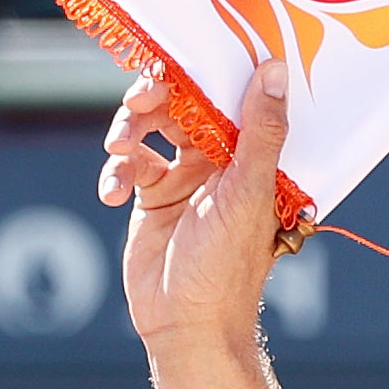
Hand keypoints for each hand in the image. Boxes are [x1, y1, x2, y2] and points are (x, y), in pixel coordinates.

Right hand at [103, 55, 290, 353]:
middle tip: (137, 102)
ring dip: (127, 131)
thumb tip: (276, 71)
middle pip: (177, 106)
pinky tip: (112, 195)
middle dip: (152, 99)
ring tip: (119, 150)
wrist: (189, 323)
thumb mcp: (247, 191)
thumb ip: (261, 131)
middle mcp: (216, 163)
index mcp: (247, 156)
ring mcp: (182, 179)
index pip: (221, 98)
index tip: (169, 65)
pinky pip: (127, 167)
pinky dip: (115, 173)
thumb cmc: (228, 265)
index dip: (195, 76)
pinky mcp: (150, 197)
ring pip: (147, 130)